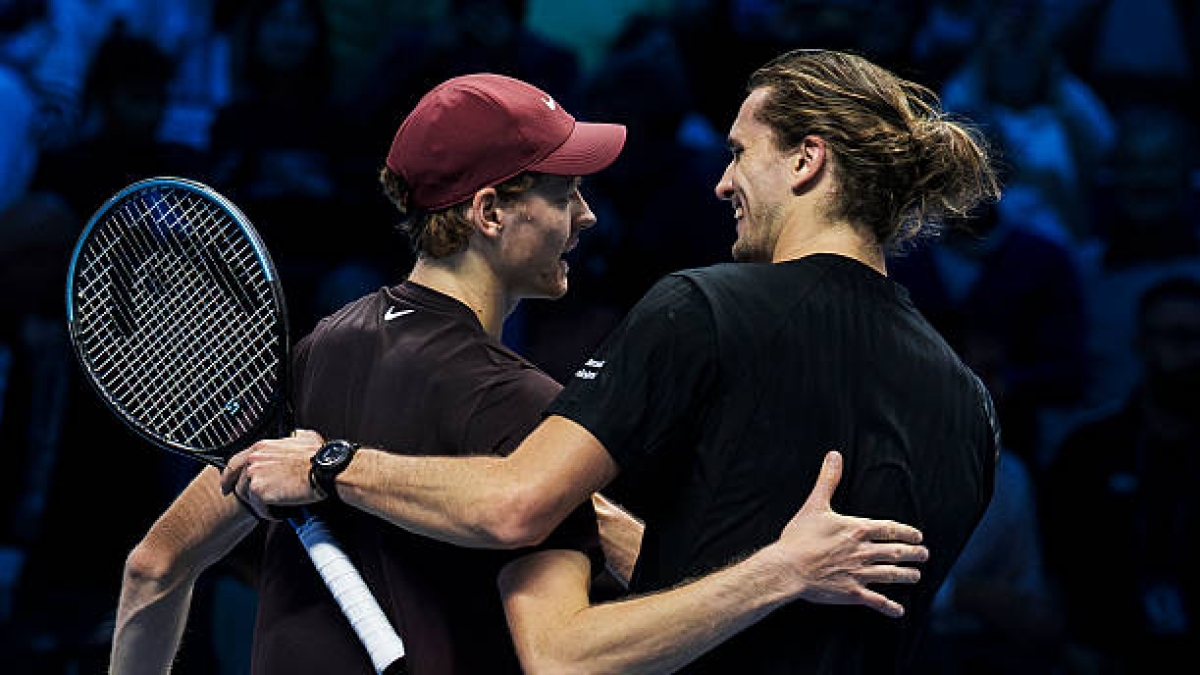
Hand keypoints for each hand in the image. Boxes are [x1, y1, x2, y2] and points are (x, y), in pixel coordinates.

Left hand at [221, 430, 326, 518]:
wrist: (324, 469)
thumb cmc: (319, 455)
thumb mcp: (304, 437)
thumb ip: (290, 438)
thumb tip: (292, 438)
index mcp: (261, 446)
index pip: (235, 462)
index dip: (230, 475)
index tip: (228, 484)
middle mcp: (253, 459)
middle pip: (238, 482)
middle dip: (247, 493)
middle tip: (258, 501)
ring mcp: (254, 474)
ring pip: (247, 496)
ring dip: (261, 503)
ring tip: (277, 505)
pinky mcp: (258, 490)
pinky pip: (258, 508)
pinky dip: (269, 512)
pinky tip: (282, 511)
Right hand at [762, 451, 927, 617]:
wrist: (789, 567)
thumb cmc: (800, 537)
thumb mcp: (815, 504)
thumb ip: (828, 480)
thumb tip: (834, 455)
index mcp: (858, 530)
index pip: (891, 529)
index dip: (907, 533)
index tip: (918, 536)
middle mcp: (864, 552)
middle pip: (896, 553)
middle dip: (913, 554)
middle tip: (924, 555)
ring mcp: (860, 573)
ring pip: (891, 575)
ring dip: (907, 576)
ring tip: (916, 576)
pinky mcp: (852, 593)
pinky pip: (877, 601)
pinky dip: (890, 607)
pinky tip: (899, 611)